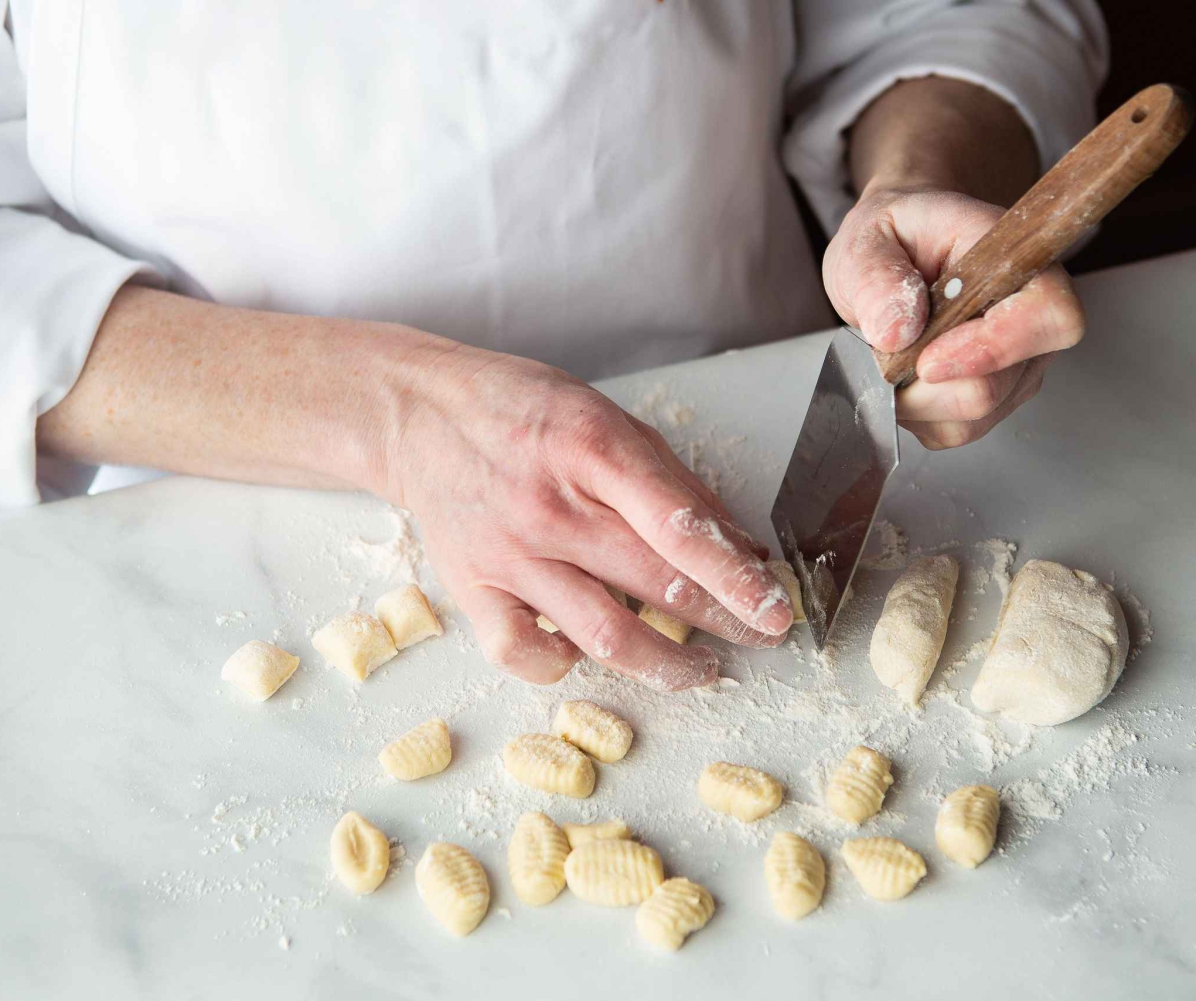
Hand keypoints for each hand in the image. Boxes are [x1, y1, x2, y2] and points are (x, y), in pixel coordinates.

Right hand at [378, 342, 793, 689]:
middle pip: (655, 584)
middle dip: (724, 621)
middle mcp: (550, 506)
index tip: (775, 609)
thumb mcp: (607, 418)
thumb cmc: (522, 412)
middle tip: (761, 637)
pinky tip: (590, 656)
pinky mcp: (472, 589)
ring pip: (603, 636)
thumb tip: (738, 545)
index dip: (736, 577)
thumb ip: (672, 483)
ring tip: (702, 670)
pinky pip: (527, 654)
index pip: (680, 528)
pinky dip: (567, 667)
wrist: (419, 416)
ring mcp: (508, 554)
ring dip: (667, 664)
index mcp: (591, 450)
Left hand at [822, 184, 1085, 447]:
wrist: (892, 256)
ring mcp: (1018, 362)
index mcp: (1013, 261)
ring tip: (893, 358)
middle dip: (927, 385)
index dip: (993, 348)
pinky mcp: (996, 396)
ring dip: (916, 400)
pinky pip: (955, 431)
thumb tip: (896, 330)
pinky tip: (904, 379)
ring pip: (974, 417)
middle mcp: (1030, 316)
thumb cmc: (892, 238)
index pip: (1049, 314)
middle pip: (999, 384)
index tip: (927, 361)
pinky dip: (917, 415)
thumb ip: (876, 277)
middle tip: (886, 353)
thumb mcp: (865, 241)